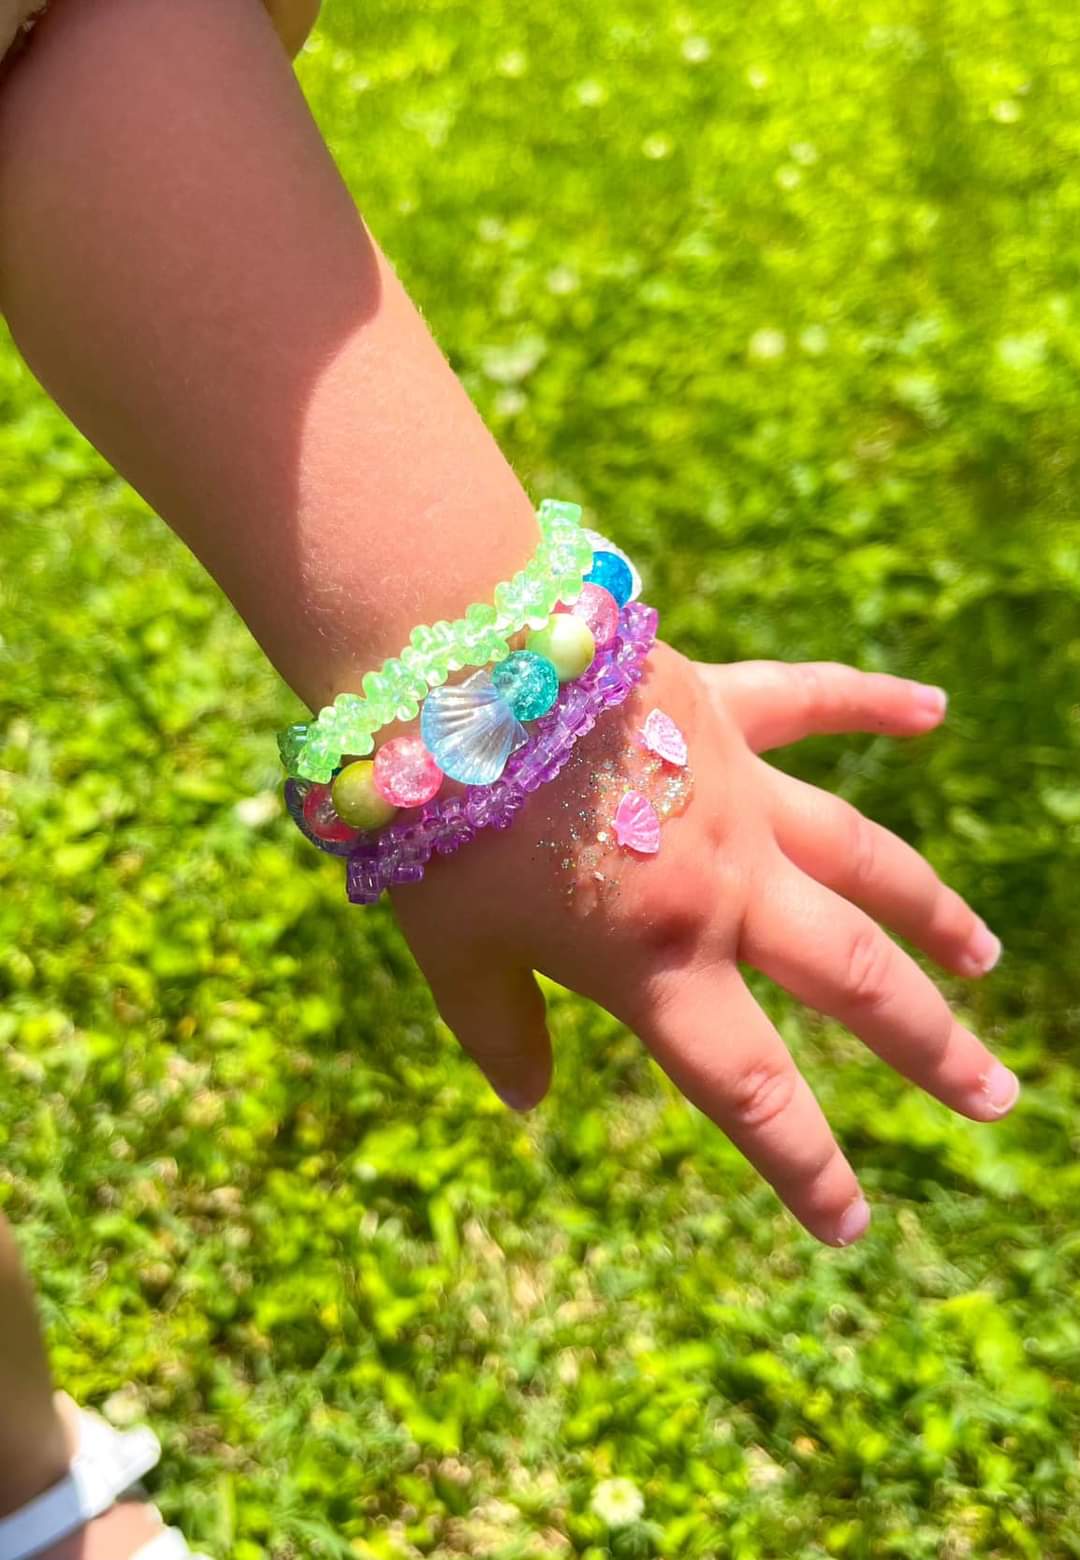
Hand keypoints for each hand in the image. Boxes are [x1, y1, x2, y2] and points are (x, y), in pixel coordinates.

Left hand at [392, 644, 1013, 1246]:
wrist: (447, 668)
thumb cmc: (436, 816)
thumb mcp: (450, 946)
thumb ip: (497, 1027)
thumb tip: (528, 1101)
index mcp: (656, 961)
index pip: (751, 1090)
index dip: (806, 1166)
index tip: (853, 1227)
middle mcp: (722, 886)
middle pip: (854, 978)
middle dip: (931, 1046)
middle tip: (996, 1094)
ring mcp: (735, 793)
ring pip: (863, 862)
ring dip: (931, 912)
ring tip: (985, 956)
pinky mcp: (720, 708)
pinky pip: (813, 701)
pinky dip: (874, 702)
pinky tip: (933, 709)